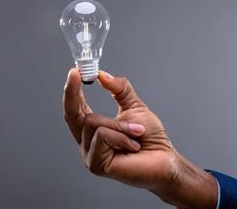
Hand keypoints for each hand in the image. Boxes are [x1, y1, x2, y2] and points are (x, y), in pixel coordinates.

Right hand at [62, 69, 217, 207]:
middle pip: (72, 114)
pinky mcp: (96, 164)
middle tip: (76, 73)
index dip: (71, 90)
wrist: (165, 159)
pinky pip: (102, 135)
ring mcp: (89, 154)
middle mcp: (87, 142)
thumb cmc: (150, 138)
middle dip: (73, 92)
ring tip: (136, 133)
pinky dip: (121, 136)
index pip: (74, 108)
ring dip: (120, 125)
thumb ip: (118, 89)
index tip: (73, 72)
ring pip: (93, 122)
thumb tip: (102, 75)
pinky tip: (132, 145)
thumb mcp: (134, 105)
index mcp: (93, 129)